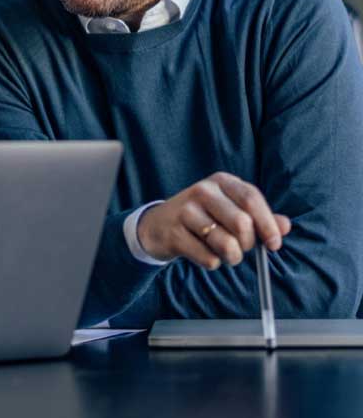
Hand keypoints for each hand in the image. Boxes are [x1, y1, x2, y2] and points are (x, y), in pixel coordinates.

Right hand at [137, 172, 292, 268]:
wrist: (158, 226)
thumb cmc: (204, 218)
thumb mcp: (231, 210)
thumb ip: (260, 217)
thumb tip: (285, 226)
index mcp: (221, 181)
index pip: (252, 199)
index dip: (268, 224)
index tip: (274, 245)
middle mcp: (202, 191)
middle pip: (242, 223)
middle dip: (248, 244)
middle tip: (242, 248)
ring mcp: (185, 211)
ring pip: (226, 244)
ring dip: (232, 257)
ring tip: (225, 253)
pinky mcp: (174, 233)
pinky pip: (209, 258)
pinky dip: (212, 263)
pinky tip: (203, 253)